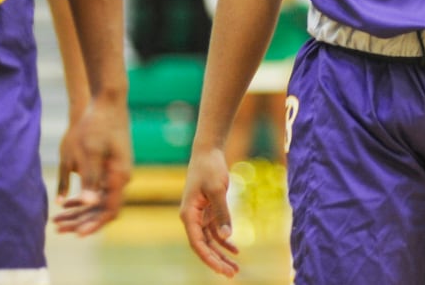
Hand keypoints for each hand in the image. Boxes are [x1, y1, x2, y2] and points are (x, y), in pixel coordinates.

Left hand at [52, 98, 132, 236]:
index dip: (93, 225)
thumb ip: (89, 179)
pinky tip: (66, 202)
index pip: (109, 211)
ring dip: (80, 212)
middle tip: (57, 228)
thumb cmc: (96, 124)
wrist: (108, 101)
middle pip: (103, 210)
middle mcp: (122, 177)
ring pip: (99, 201)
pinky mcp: (112, 167)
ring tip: (57, 220)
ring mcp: (118, 172)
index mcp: (119, 176)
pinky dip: (83, 199)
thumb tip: (88, 204)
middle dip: (80, 221)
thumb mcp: (88, 152)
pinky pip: (99, 190)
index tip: (75, 235)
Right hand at [179, 145, 238, 276]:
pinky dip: (225, 241)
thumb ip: (222, 214)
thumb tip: (226, 237)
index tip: (221, 270)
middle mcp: (191, 218)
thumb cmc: (209, 168)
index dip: (209, 259)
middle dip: (217, 261)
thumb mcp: (218, 190)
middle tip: (232, 274)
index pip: (197, 243)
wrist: (208, 152)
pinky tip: (236, 250)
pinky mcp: (208, 211)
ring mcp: (199, 216)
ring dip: (222, 254)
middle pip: (203, 246)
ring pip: (210, 241)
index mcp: (188, 215)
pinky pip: (215, 231)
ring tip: (235, 268)